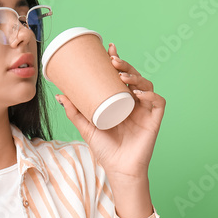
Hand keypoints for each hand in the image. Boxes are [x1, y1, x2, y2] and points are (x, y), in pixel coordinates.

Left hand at [55, 42, 165, 183]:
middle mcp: (134, 103)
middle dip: (125, 65)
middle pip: (134, 76)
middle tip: (113, 60)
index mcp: (120, 101)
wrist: (118, 169)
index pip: (121, 75)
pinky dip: (150, 94)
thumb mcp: (86, 127)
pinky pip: (158, 102)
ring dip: (136, 77)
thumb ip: (75, 111)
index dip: (118, 60)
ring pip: (147, 84)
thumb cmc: (105, 149)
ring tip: (123, 76)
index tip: (109, 48)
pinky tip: (139, 93)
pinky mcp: (154, 120)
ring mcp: (145, 110)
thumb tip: (60, 95)